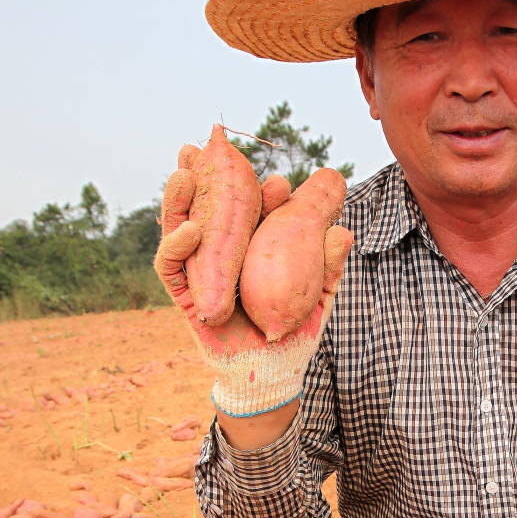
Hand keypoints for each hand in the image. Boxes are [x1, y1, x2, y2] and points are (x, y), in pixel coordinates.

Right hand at [156, 144, 352, 431]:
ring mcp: (200, 270)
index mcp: (252, 246)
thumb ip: (328, 267)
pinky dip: (177, 243)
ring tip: (185, 170)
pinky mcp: (184, 293)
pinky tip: (190, 227)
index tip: (278, 182)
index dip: (260, 192)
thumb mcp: (317, 298)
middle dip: (203, 174)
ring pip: (182, 225)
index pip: (252, 211)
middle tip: (204, 143)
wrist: (270, 374)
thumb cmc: (292, 334)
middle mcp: (222, 252)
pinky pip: (173, 265)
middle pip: (208, 206)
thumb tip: (343, 231)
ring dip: (179, 196)